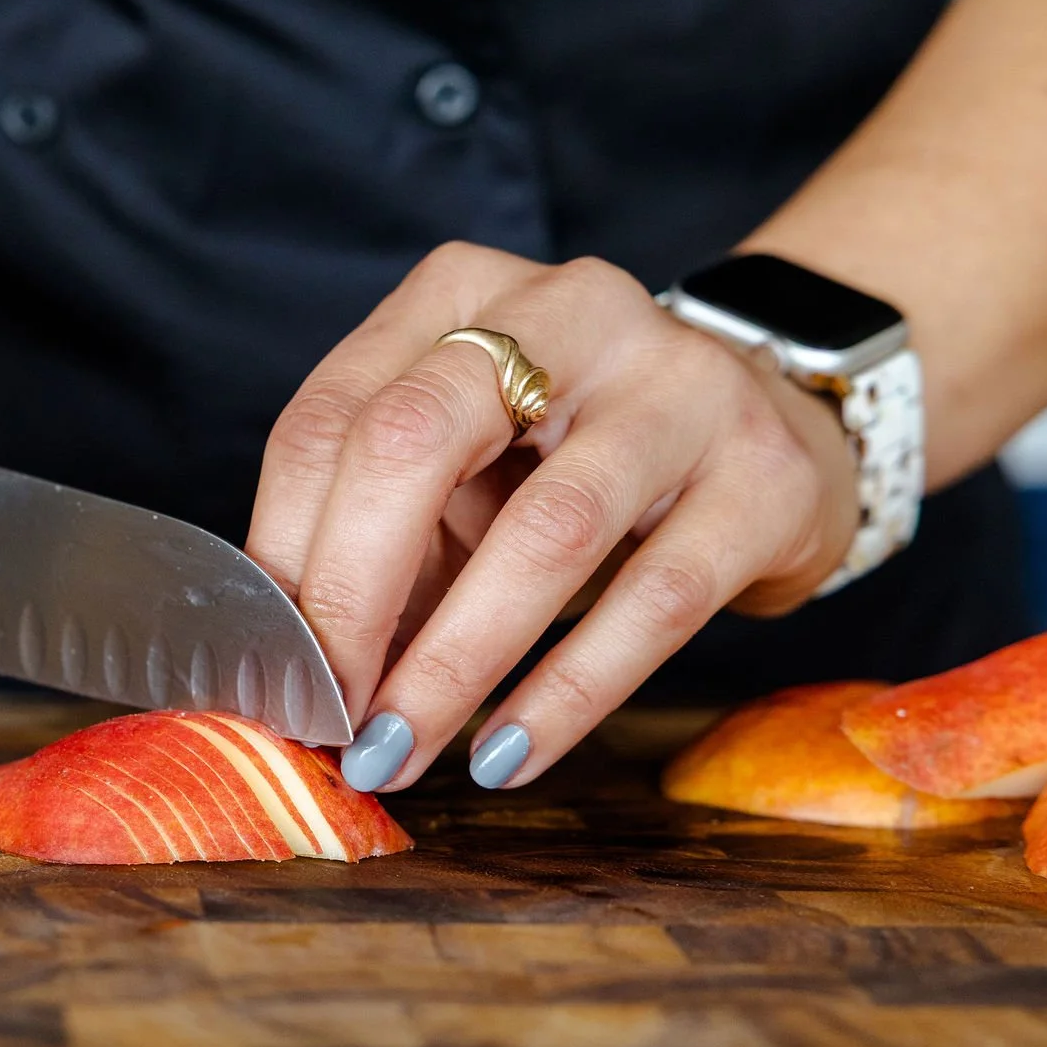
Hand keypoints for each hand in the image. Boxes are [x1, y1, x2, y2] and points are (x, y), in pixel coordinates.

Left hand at [247, 243, 860, 790]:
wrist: (775, 431)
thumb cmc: (572, 458)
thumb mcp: (461, 468)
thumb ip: (377, 539)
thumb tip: (296, 671)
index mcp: (459, 293)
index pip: (331, 419)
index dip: (286, 554)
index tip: (271, 666)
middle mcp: (568, 310)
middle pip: (416, 442)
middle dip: (353, 595)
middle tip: (328, 712)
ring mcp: (680, 383)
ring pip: (542, 533)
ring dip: (452, 665)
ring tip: (399, 750)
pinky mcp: (762, 475)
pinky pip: (653, 603)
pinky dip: (566, 693)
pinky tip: (507, 754)